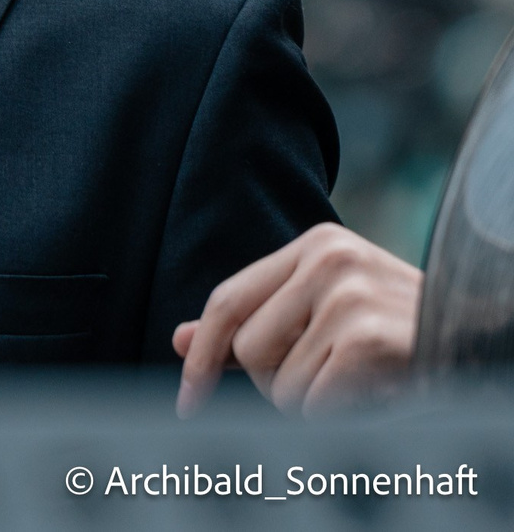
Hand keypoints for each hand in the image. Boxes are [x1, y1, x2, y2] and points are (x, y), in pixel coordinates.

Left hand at [173, 222, 420, 414]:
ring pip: (277, 383)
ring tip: (356, 381)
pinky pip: (313, 403)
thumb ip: (257, 322)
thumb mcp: (325, 312)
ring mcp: (351, 296)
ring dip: (309, 401)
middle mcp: (330, 259)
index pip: (225, 301)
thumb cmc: (398, 334)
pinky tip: (373, 394)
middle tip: (327, 377)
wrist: (481, 338)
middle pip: (245, 348)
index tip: (186, 399)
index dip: (200, 354)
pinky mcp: (370, 339)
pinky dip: (336, 414)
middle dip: (274, 381)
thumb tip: (179, 340)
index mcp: (315, 245)